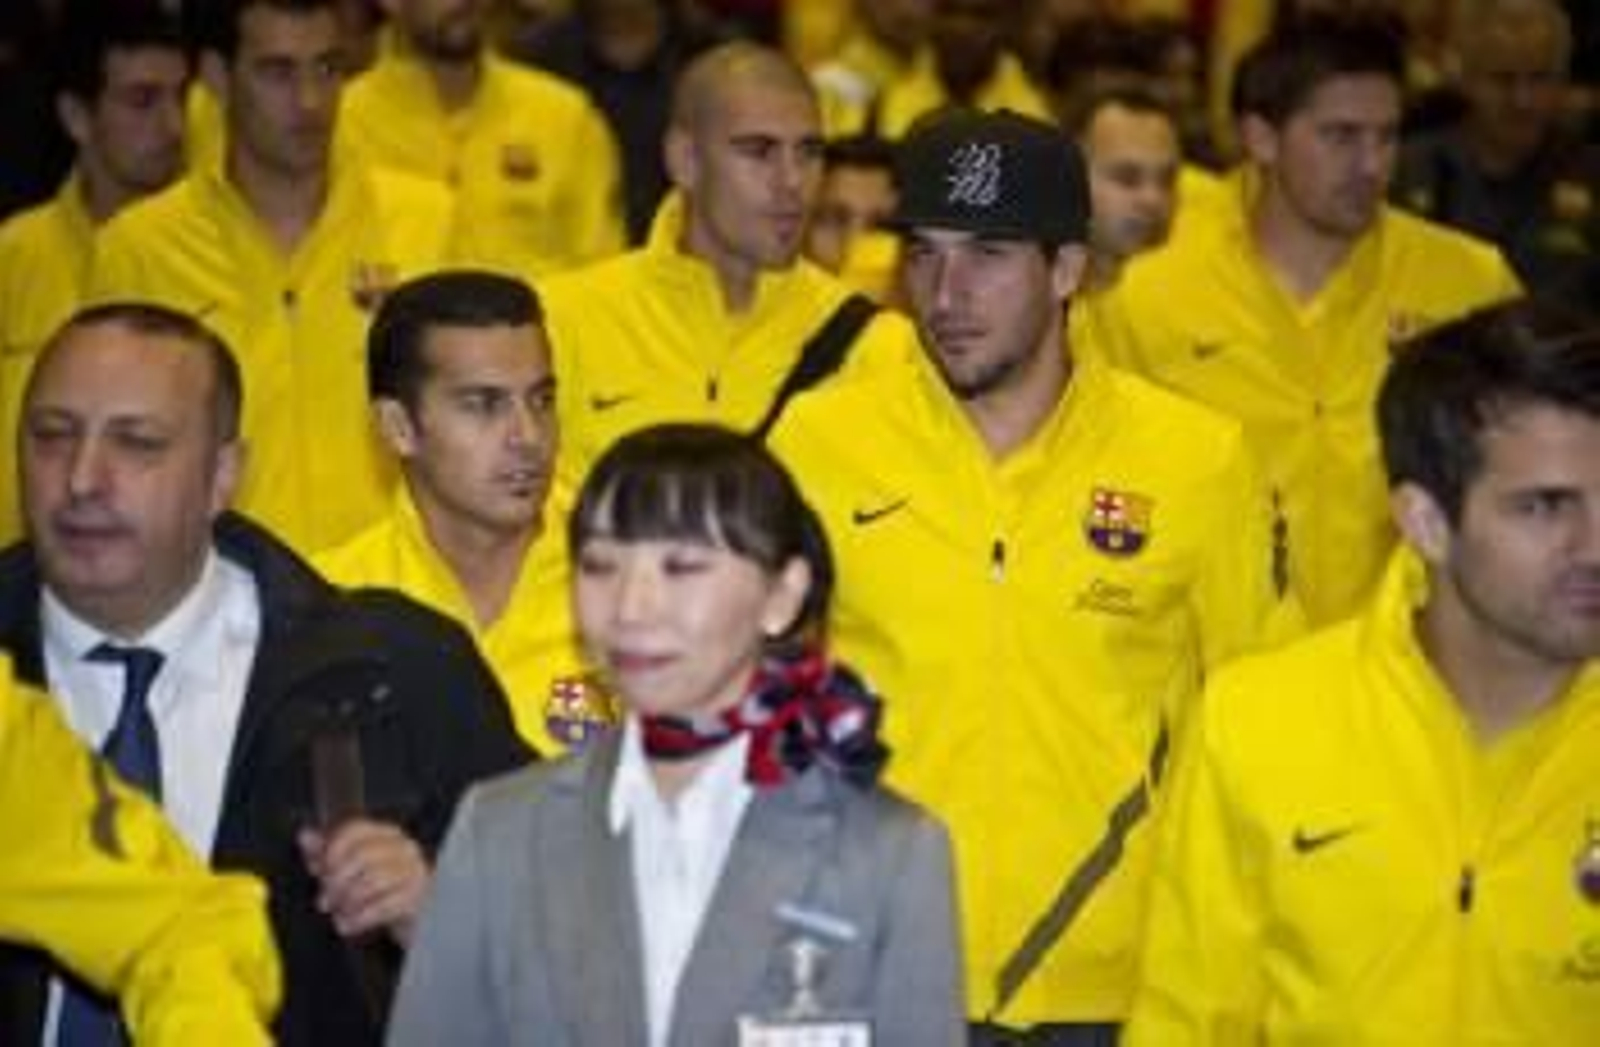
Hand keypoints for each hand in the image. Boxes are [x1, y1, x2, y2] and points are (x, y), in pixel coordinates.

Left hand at [298, 819, 428, 946]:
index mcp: (386, 835)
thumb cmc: (385, 890)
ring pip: (371, 881)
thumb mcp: (354, 870)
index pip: (354, 830)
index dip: (331, 851)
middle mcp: (402, 848)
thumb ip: (329, 853)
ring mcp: (413, 872)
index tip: (319, 872)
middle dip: (335, 882)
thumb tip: (306, 836)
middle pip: (360, 856)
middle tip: (325, 900)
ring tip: (337, 913)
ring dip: (346, 902)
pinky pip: (382, 906)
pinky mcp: (416, 899)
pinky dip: (358, 919)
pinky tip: (348, 924)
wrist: (421, 918)